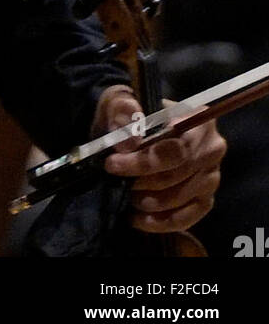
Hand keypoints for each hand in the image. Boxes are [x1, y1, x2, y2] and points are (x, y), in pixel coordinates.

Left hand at [93, 85, 225, 233]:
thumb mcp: (119, 101)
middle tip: (117, 181)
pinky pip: (186, 218)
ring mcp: (211, 176)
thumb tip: (130, 140)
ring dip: (148, 201)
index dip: (143, 161)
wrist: (133, 130)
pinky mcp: (206, 199)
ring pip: (180, 197)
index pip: (174, 148)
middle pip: (177, 174)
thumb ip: (122, 110)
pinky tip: (138, 219)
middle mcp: (212, 147)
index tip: (113, 165)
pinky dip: (160, 222)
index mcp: (196, 118)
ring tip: (126, 195)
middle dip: (142, 181)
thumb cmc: (130, 115)